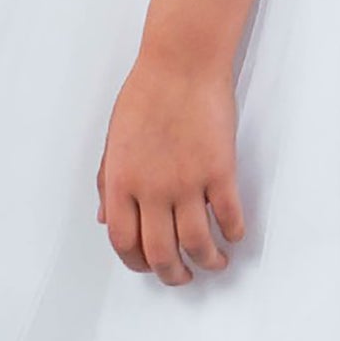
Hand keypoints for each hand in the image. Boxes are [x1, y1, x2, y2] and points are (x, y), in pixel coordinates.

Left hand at [97, 47, 247, 285]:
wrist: (182, 63)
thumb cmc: (146, 94)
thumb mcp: (114, 140)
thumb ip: (108, 183)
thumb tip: (106, 218)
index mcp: (121, 181)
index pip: (123, 241)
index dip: (135, 263)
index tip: (148, 267)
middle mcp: (152, 188)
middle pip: (161, 253)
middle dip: (173, 275)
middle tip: (184, 277)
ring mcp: (188, 181)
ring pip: (197, 243)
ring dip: (208, 261)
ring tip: (216, 262)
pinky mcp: (220, 170)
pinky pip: (229, 216)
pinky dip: (233, 232)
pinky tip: (234, 234)